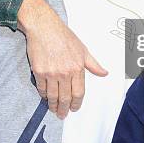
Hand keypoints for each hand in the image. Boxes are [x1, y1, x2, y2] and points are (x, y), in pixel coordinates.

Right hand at [19, 0, 107, 118]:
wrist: (44, 27)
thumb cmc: (64, 36)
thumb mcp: (83, 49)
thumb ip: (93, 64)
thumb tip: (104, 73)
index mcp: (77, 67)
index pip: (79, 92)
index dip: (77, 103)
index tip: (74, 109)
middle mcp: (65, 72)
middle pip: (65, 98)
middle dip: (64, 109)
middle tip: (63, 115)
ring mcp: (51, 73)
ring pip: (53, 96)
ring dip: (53, 105)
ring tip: (54, 110)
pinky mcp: (39, 71)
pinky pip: (41, 89)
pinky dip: (44, 95)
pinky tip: (46, 97)